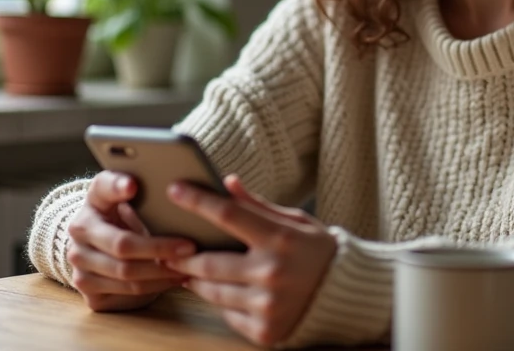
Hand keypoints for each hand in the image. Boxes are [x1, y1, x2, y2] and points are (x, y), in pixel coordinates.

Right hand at [66, 171, 196, 311]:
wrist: (102, 249)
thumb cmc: (124, 217)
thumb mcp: (126, 197)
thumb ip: (135, 188)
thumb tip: (151, 187)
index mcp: (91, 205)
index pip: (103, 190)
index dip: (117, 187)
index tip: (134, 185)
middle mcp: (78, 238)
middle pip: (122, 245)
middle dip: (160, 247)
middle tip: (190, 247)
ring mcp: (80, 269)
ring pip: (127, 274)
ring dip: (162, 272)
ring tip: (189, 266)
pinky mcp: (91, 295)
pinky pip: (128, 294)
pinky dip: (156, 288)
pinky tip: (174, 279)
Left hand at [164, 174, 337, 346]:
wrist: (346, 294)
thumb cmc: (318, 251)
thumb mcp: (295, 221)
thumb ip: (258, 205)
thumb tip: (227, 183)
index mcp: (281, 239)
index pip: (229, 215)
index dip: (198, 201)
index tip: (175, 190)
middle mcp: (272, 273)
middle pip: (209, 262)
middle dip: (181, 256)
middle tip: (166, 250)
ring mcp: (267, 305)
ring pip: (212, 292)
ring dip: (195, 280)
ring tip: (187, 271)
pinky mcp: (264, 330)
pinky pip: (227, 315)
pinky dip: (221, 303)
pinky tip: (221, 293)